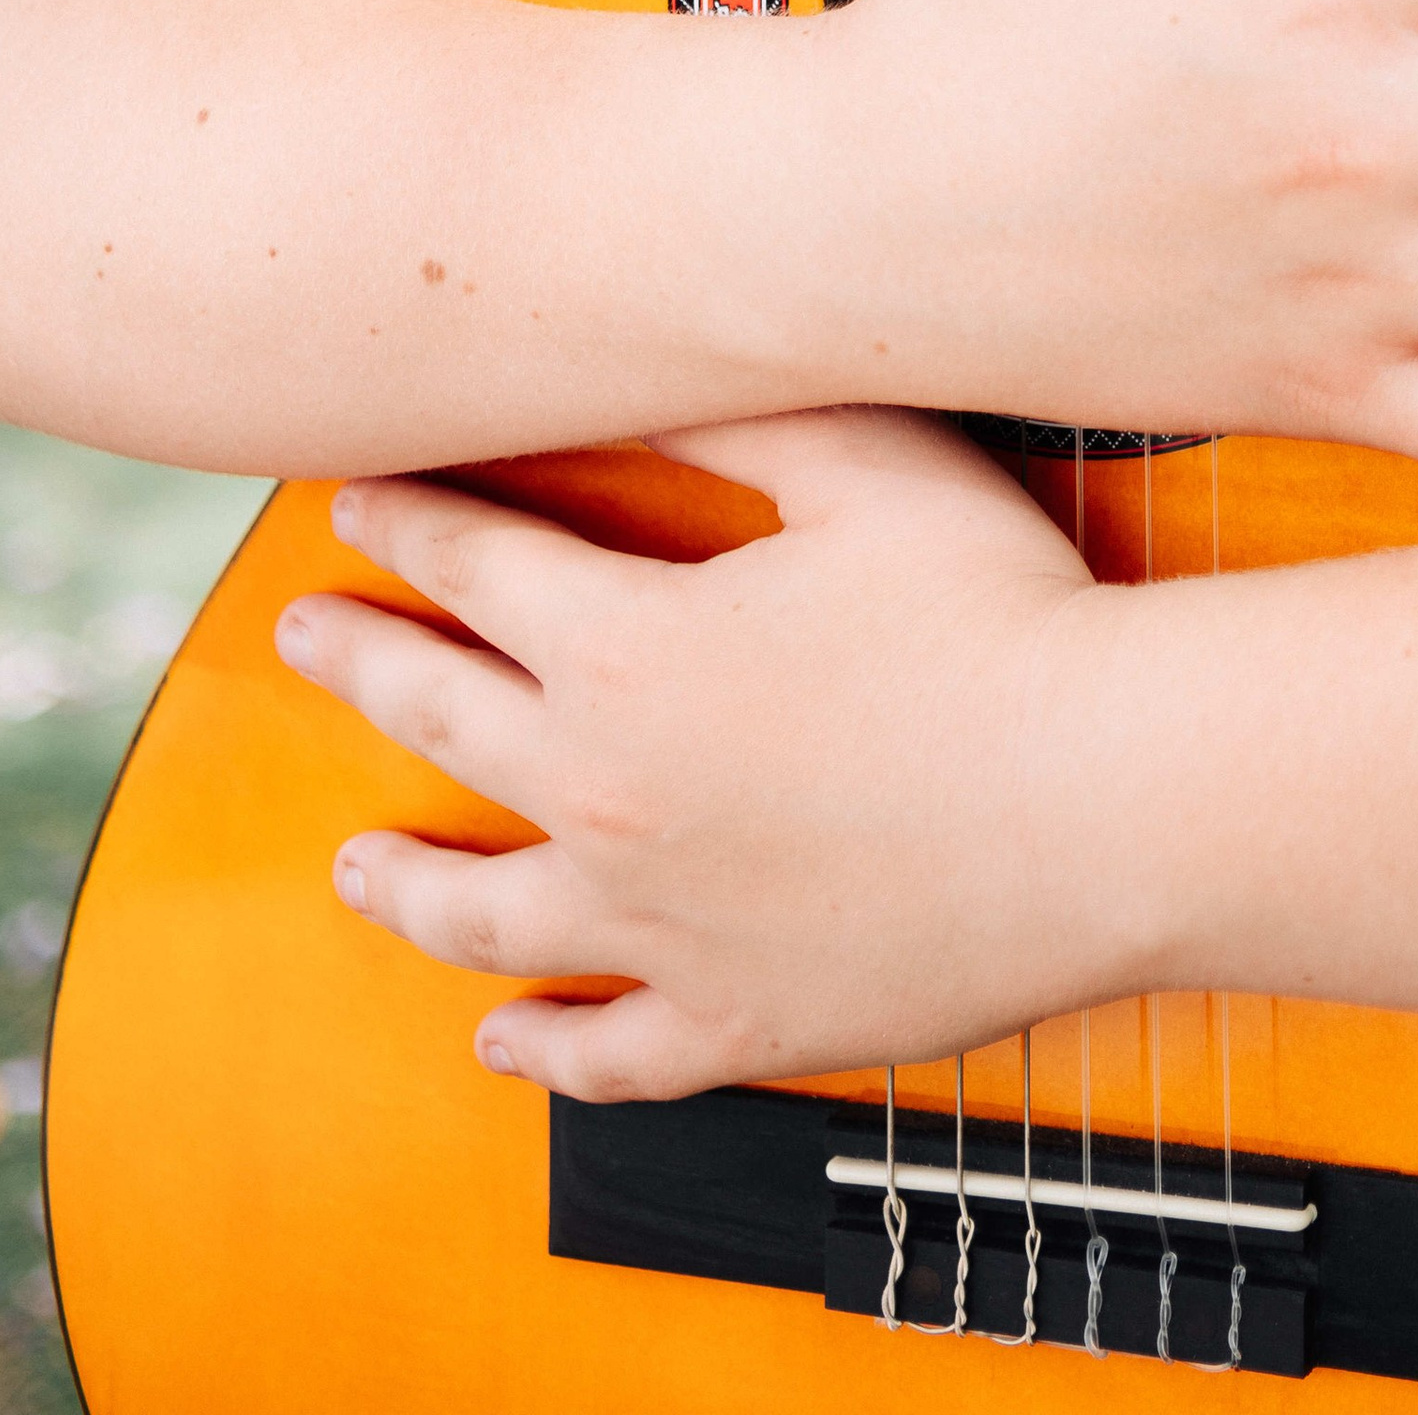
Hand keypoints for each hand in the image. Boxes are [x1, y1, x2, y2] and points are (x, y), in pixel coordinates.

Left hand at [281, 422, 1116, 1098]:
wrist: (1111, 798)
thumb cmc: (1008, 618)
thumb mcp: (866, 463)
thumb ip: (732, 410)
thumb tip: (633, 367)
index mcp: (630, 649)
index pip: (474, 567)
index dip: (408, 522)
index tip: (359, 500)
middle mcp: (609, 793)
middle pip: (440, 721)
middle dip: (361, 663)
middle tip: (306, 635)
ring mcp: (662, 923)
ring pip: (482, 914)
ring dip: (401, 883)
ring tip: (355, 867)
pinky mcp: (737, 1017)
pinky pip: (605, 1049)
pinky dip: (539, 1049)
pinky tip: (503, 1042)